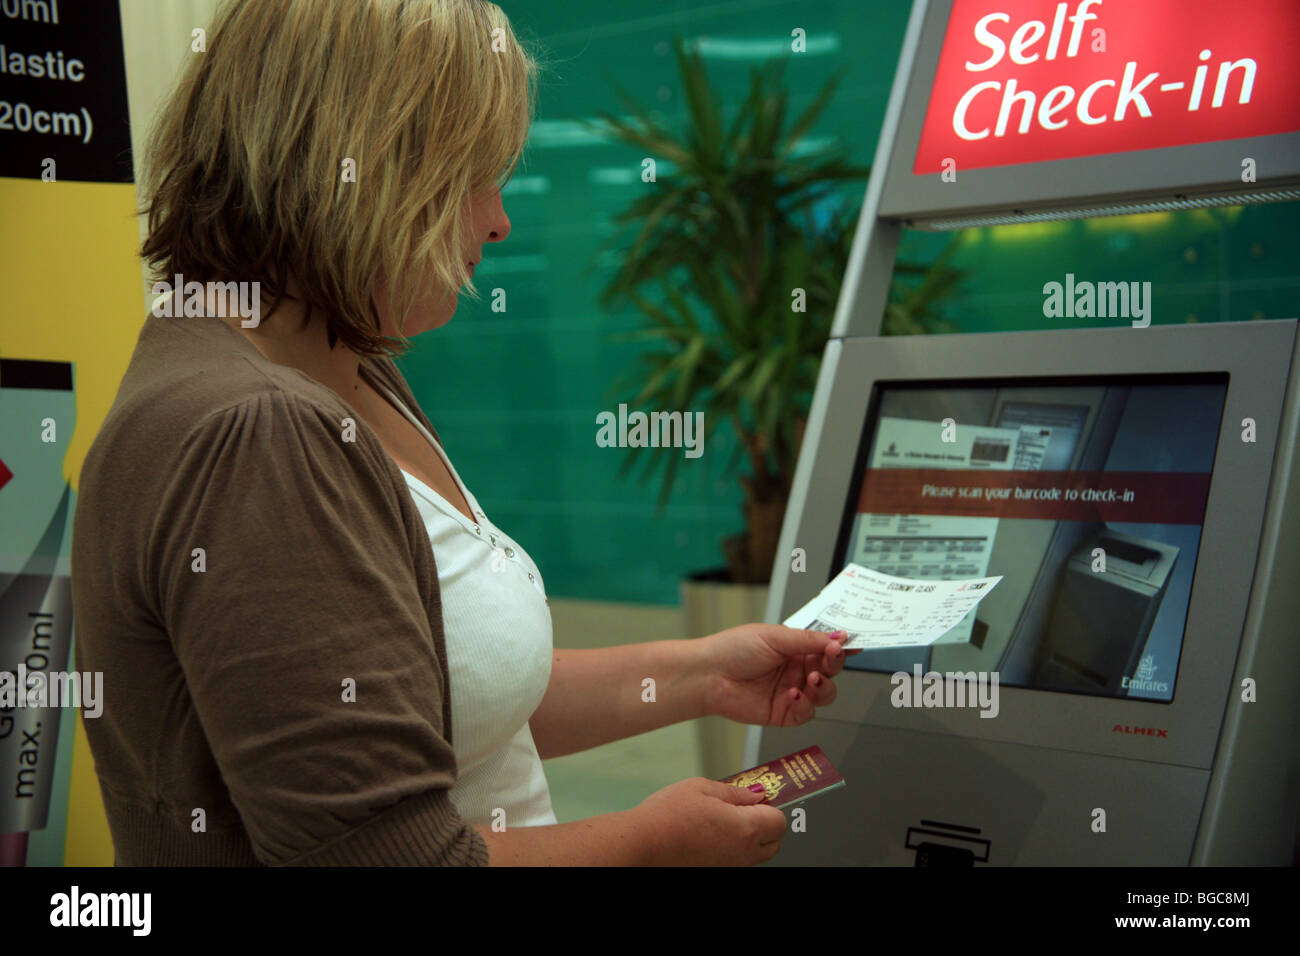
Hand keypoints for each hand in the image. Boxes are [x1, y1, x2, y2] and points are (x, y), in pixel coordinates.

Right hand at [630, 777, 786, 865]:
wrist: (643, 843)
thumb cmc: (668, 815)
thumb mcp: (702, 788)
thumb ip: (735, 792)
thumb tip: (755, 793)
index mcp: (745, 829)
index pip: (779, 820)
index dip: (770, 804)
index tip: (756, 796)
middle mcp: (742, 853)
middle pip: (774, 842)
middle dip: (767, 823)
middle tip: (745, 807)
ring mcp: (730, 866)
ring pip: (757, 854)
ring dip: (752, 837)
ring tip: (725, 819)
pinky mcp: (717, 871)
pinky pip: (738, 861)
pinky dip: (735, 848)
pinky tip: (713, 833)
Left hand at [694, 623, 853, 726]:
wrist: (708, 675)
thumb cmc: (733, 649)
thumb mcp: (774, 637)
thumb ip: (808, 640)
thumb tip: (837, 638)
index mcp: (795, 648)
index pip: (826, 648)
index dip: (840, 648)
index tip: (850, 645)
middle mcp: (796, 670)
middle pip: (830, 671)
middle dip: (834, 665)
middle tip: (831, 658)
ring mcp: (791, 692)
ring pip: (824, 694)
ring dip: (824, 687)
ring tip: (812, 679)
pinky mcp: (783, 712)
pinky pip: (806, 713)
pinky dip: (804, 704)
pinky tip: (793, 694)